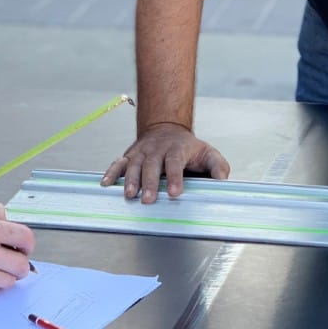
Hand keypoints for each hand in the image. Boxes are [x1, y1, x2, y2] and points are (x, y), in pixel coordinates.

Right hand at [100, 122, 229, 203]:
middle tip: (148, 199)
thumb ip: (218, 167)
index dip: (175, 177)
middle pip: (152, 165)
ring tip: (129, 195)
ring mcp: (142, 153)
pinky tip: (105, 184)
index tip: (174, 192)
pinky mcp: (130, 156)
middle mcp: (157, 150)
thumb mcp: (208, 153)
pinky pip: (119, 164)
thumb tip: (222, 183)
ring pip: (134, 165)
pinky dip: (111, 173)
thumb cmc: (188, 147)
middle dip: (149, 183)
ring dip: (130, 180)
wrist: (166, 128)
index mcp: (177, 149)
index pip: (175, 162)